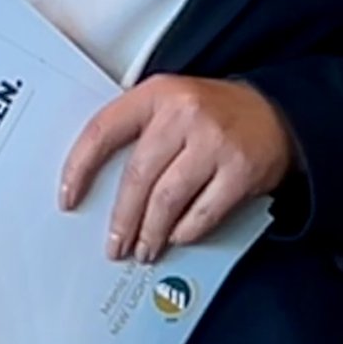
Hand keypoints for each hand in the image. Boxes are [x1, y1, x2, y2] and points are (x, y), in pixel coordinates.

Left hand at [59, 75, 294, 260]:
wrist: (274, 112)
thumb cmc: (214, 112)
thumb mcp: (171, 103)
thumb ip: (139, 130)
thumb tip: (98, 184)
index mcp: (156, 93)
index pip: (103, 130)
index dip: (80, 167)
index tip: (68, 198)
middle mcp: (183, 113)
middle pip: (137, 176)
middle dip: (122, 218)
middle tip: (114, 244)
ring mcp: (213, 142)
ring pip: (166, 199)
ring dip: (150, 232)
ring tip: (143, 249)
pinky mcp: (239, 170)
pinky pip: (202, 213)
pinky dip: (185, 232)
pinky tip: (176, 238)